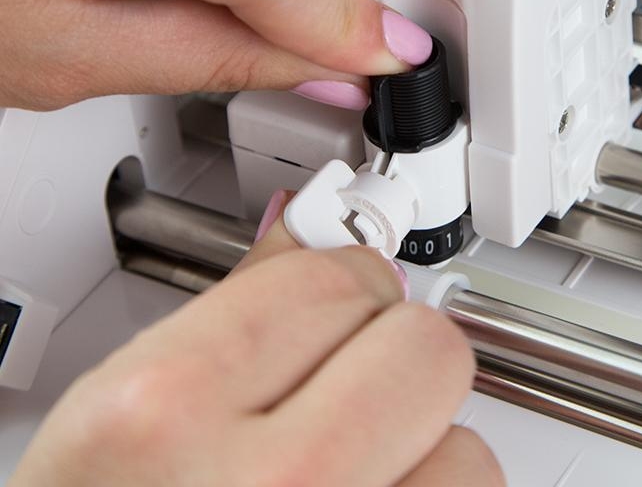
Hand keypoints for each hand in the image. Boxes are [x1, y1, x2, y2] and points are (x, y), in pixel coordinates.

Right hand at [9, 200, 503, 486]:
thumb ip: (231, 308)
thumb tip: (306, 228)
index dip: (345, 285)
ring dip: (421, 454)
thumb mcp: (124, 417)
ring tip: (346, 478)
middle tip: (350, 382)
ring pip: (469, 450)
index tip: (344, 298)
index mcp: (165, 411)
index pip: (336, 281)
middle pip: (427, 350)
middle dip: (395, 353)